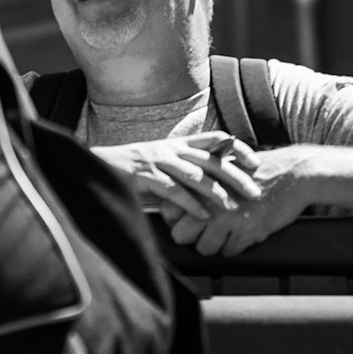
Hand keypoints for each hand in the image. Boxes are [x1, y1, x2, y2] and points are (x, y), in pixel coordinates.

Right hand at [95, 132, 262, 222]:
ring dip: (216, 192)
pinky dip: (190, 203)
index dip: (237, 148)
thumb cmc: (132, 170)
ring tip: (231, 208)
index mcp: (178, 143)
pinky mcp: (144, 175)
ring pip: (194, 174)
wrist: (97, 165)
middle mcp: (171, 149)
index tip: (256, 162)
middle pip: (211, 159)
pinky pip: (172, 189)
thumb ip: (185, 167)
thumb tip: (216, 179)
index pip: (216, 138)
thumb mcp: (163, 162)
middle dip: (236, 176)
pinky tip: (202, 215)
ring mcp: (157, 161)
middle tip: (255, 192)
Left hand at [164, 147, 311, 255]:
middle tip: (206, 232)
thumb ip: (197, 186)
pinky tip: (244, 232)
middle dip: (192, 237)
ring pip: (204, 249)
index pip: (168, 212)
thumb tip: (172, 209)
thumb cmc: (255, 173)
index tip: (188, 220)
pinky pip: (230, 252)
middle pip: (180, 235)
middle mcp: (209, 201)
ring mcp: (228, 217)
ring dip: (215, 245)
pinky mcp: (247, 230)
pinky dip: (236, 247)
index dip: (176, 220)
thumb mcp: (221, 170)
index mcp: (200, 185)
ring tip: (227, 233)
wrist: (292, 174)